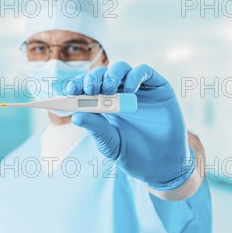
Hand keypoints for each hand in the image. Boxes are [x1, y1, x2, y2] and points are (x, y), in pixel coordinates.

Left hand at [68, 62, 194, 190]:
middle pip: (102, 74)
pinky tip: (130, 90)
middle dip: (93, 79)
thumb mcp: (110, 143)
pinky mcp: (157, 87)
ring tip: (109, 90)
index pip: (86, 88)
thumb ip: (96, 128)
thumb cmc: (133, 154)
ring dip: (111, 75)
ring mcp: (139, 88)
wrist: (161, 165)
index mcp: (103, 105)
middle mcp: (120, 93)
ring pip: (121, 68)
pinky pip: (144, 71)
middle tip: (91, 90)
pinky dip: (134, 76)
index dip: (77, 85)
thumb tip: (74, 116)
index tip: (70, 91)